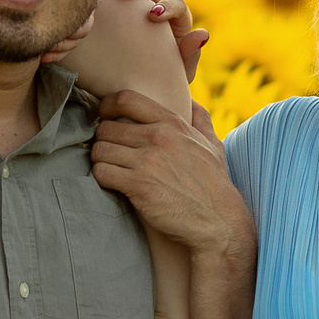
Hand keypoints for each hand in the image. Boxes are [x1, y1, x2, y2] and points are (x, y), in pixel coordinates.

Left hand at [91, 92, 246, 260]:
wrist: (218, 220)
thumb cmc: (214, 184)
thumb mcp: (213, 144)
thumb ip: (201, 119)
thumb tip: (192, 101)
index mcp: (172, 123)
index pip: (125, 99)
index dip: (107, 106)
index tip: (105, 117)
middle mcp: (158, 137)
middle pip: (106, 127)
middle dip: (102, 140)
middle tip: (108, 151)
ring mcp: (147, 161)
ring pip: (100, 150)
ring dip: (100, 160)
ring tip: (109, 168)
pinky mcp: (138, 185)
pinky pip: (102, 172)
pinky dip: (101, 178)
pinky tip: (112, 183)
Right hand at [105, 0, 207, 81]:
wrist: (137, 87)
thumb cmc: (161, 81)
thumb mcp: (177, 73)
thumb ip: (190, 55)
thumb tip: (202, 34)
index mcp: (175, 20)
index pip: (176, 5)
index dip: (167, 7)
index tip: (153, 16)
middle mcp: (156, 6)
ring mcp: (134, 4)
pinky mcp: (115, 6)